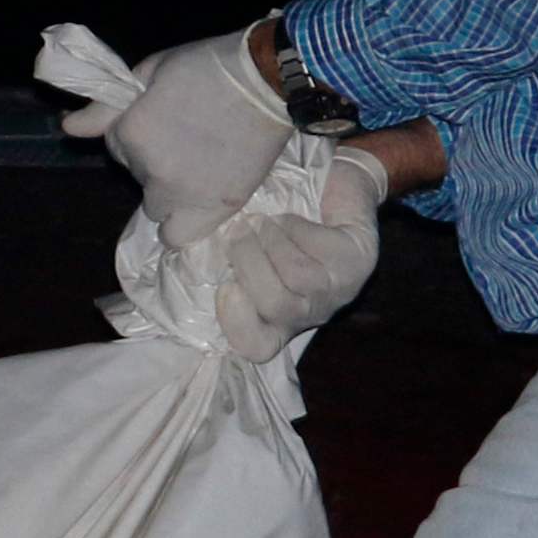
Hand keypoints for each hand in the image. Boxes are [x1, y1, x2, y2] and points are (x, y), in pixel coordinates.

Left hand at [54, 24, 295, 249]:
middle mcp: (151, 169)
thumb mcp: (149, 73)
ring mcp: (184, 193)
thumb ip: (106, 107)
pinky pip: (178, 236)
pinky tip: (195, 204)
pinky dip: (181, 225)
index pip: (116, 146)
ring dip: (169, 191)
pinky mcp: (216, 207)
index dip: (138, 131)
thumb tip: (67, 128)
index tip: (165, 120)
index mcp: (131, 133)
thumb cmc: (207, 67)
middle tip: (187, 140)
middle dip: (154, 160)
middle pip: (137, 177)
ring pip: (155, 206)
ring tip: (198, 167)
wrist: (267, 78)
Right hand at [211, 143, 387, 362]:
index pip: (257, 346)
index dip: (238, 324)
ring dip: (270, 240)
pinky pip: (316, 247)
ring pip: (297, 276)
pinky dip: (295, 226)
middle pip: (277, 307)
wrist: (335, 190)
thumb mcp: (245, 247)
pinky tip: (294, 218)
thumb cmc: (277, 223)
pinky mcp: (358, 262)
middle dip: (249, 263)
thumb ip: (221, 259)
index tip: (225, 287)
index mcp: (277, 319)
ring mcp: (339, 290)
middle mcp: (311, 313)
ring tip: (261, 220)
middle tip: (236, 230)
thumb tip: (179, 246)